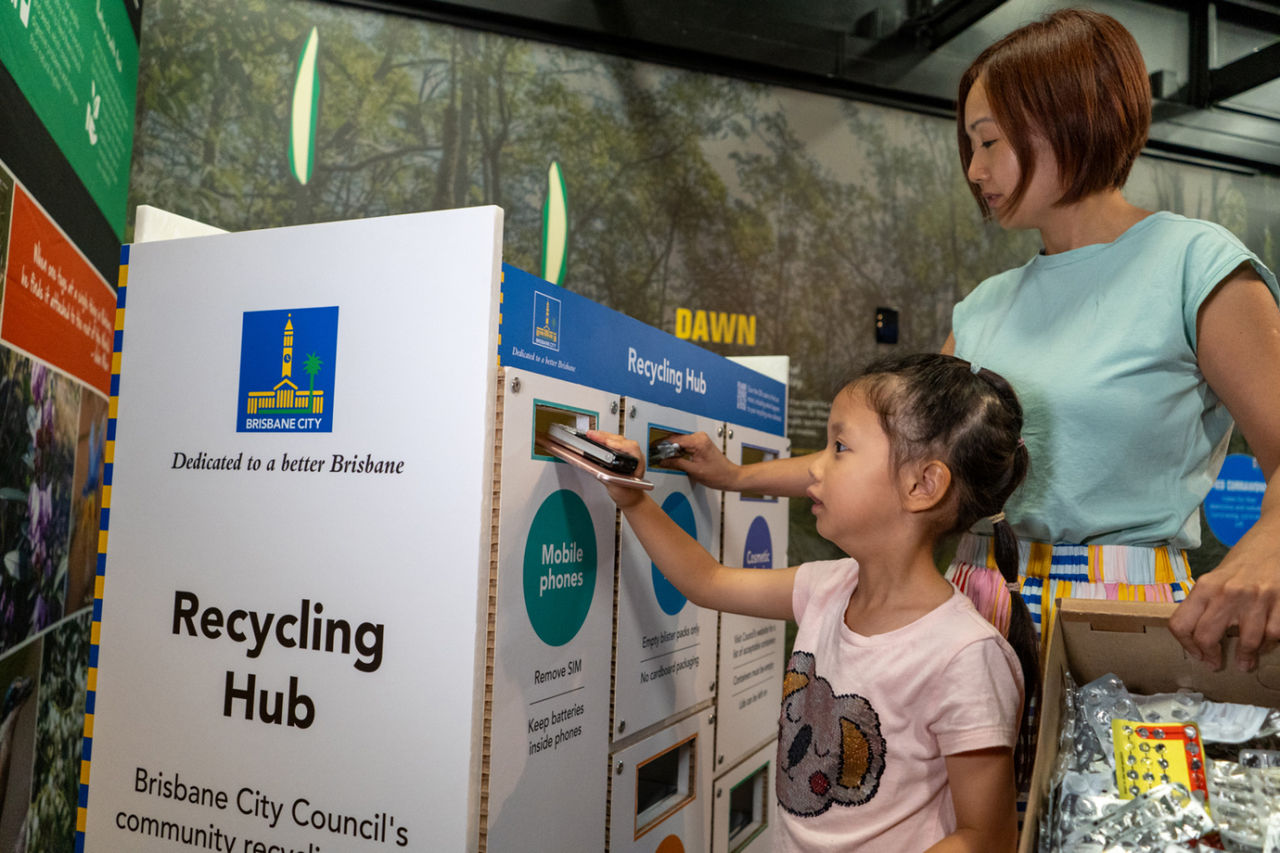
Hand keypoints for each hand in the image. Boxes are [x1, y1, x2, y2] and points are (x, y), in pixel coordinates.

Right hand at [584, 430, 646, 507]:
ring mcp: (629, 453)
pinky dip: (604, 439)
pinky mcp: (622, 453)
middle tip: (592, 435)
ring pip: (618, 439)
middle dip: (606, 437)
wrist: (630, 497)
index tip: (606, 443)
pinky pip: (614, 442)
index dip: (618, 444)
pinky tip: (597, 438)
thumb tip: (597, 468)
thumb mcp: (617, 489)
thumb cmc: (628, 494)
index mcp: (637, 464)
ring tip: (592, 435)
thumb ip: (608, 479)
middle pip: (622, 441)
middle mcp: (634, 456)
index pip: (631, 448)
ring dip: (604, 436)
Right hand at [658, 431, 738, 488]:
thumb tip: (664, 460)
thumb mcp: (693, 470)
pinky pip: (686, 444)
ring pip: (680, 442)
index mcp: (698, 441)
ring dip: (673, 449)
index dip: (663, 446)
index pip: (675, 440)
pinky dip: (679, 450)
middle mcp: (700, 437)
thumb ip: (677, 463)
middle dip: (667, 448)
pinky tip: (675, 457)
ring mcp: (701, 439)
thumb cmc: (718, 474)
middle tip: (657, 456)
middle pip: (677, 439)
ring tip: (666, 458)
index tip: (655, 450)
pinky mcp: (701, 443)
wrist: (730, 476)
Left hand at [1169, 520, 1279, 670]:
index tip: (1196, 653)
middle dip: (1210, 656)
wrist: (1274, 539)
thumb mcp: (1215, 578)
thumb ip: (1205, 603)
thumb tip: (1197, 637)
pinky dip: (1269, 644)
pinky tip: (1265, 644)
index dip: (1186, 645)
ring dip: (1246, 657)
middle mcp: (1227, 592)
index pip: (1181, 624)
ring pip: (1247, 641)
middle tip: (1215, 663)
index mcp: (1205, 586)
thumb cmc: (1242, 562)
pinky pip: (1274, 635)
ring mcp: (1256, 598)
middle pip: (1207, 636)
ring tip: (1245, 663)